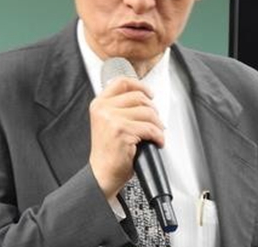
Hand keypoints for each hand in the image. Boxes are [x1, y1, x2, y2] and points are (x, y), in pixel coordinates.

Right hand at [88, 76, 164, 198]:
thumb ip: (119, 107)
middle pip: (139, 97)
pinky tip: (157, 141)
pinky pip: (150, 128)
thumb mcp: (108, 123)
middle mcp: (103, 109)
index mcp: (99, 104)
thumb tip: (144, 97)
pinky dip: (158, 136)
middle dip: (153, 110)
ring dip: (158, 125)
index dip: (139, 85)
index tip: (149, 94)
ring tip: (156, 133)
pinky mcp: (122, 131)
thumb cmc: (108, 152)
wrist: (102, 174)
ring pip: (148, 112)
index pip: (121, 82)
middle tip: (156, 122)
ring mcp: (112, 119)